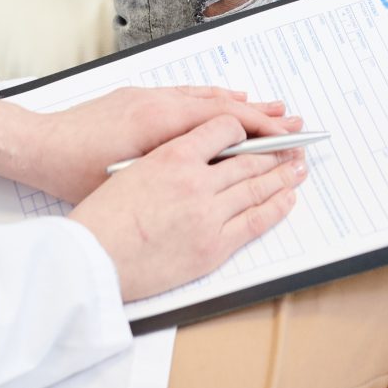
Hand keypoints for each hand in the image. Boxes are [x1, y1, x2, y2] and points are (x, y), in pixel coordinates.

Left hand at [0, 85, 300, 205]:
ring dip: (241, 103)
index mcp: (160, 123)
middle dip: (261, 113)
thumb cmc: (72, 172)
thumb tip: (210, 178)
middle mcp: (159, 103)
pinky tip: (226, 99)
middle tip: (294, 120)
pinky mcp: (137, 96)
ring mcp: (148, 96)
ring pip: (206, 96)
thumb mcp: (127, 181)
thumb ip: (172, 174)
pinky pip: (187, 94)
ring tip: (273, 107)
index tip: (287, 136)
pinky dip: (213, 98)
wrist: (34, 145)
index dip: (260, 128)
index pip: (224, 120)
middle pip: (222, 103)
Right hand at [68, 113, 307, 299]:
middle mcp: (195, 182)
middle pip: (248, 159)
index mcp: (172, 155)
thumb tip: (193, 148)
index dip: (246, 127)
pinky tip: (287, 198)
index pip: (224, 127)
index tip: (256, 128)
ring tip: (298, 168)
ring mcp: (207, 215)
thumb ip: (167, 152)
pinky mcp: (212, 247)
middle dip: (273, 151)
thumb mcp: (131, 167)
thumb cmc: (101, 216)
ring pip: (255, 188)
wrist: (90, 260)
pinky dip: (275, 207)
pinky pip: (254, 222)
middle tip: (292, 145)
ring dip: (281, 176)